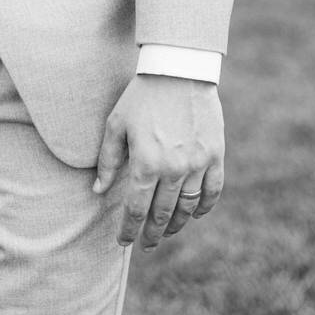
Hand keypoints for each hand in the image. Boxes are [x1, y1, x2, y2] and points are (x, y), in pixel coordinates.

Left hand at [93, 74, 224, 248]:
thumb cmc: (141, 96)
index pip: (135, 209)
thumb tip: (99, 191)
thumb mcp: (116, 124)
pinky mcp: (215, 155)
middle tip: (146, 244)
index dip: (128, 230)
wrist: (178, 69)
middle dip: (152, 233)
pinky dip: (203, 208)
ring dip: (176, 225)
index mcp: (145, 163)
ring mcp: (197, 164)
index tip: (124, 241)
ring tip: (167, 232)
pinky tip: (194, 214)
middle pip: (161, 214)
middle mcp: (173, 169)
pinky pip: (212, 192)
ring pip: (186, 208)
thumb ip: (107, 160)